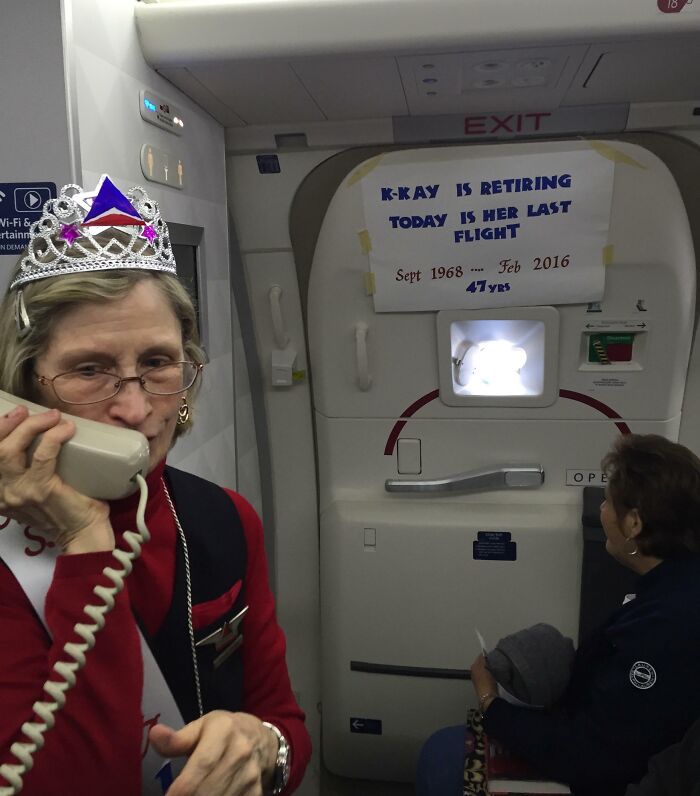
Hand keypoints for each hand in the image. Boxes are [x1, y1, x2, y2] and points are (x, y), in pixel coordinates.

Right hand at [0, 406, 112, 552]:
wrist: (85, 537)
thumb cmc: (68, 512)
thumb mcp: (37, 494)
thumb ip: (31, 475)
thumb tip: (43, 439)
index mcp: (1, 493)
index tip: (12, 417)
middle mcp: (3, 494)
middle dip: (7, 424)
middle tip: (26, 411)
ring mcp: (20, 493)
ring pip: (10, 450)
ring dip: (30, 426)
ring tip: (50, 416)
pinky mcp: (41, 490)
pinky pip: (43, 455)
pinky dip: (54, 437)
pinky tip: (66, 428)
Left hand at [149, 710, 278, 795]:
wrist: (261, 740)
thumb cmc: (224, 732)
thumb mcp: (202, 727)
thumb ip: (177, 738)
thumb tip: (154, 734)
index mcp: (224, 731)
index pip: (202, 764)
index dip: (182, 788)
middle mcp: (241, 752)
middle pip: (208, 789)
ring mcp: (251, 774)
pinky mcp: (256, 792)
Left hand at [471, 653, 498, 710]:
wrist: (488, 697)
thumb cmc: (486, 681)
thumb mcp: (485, 667)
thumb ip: (484, 659)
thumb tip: (484, 654)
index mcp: (474, 666)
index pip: (480, 656)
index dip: (487, 655)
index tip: (495, 654)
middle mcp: (474, 672)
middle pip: (483, 663)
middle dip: (489, 662)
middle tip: (497, 661)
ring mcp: (478, 679)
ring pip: (486, 669)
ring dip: (491, 668)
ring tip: (498, 667)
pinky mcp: (484, 685)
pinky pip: (488, 676)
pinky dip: (492, 674)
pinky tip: (496, 675)